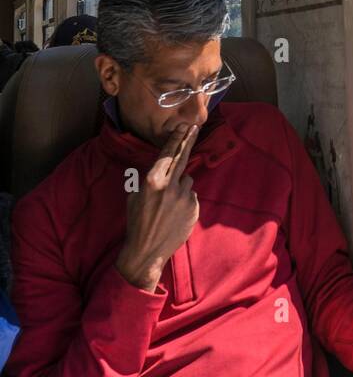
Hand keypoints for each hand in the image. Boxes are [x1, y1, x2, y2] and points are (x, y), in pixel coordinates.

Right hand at [115, 122, 199, 291]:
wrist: (147, 250)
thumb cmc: (137, 222)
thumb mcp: (134, 196)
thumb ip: (148, 179)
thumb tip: (160, 165)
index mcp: (153, 181)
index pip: (167, 154)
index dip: (176, 138)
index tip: (183, 126)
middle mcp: (170, 186)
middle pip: (183, 157)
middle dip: (188, 140)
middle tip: (194, 127)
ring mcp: (184, 197)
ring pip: (187, 180)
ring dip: (179, 185)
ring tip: (167, 203)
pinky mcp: (194, 207)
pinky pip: (190, 195)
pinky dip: (184, 199)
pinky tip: (174, 213)